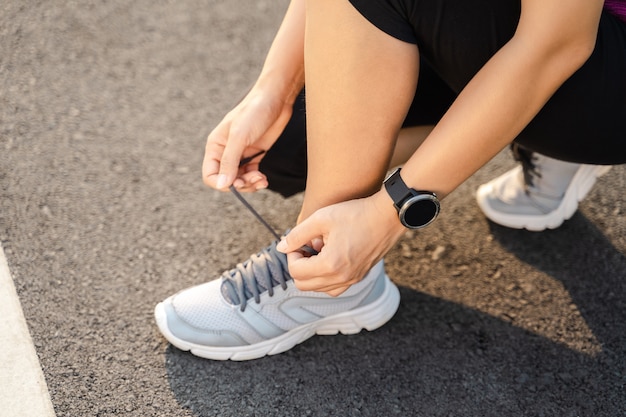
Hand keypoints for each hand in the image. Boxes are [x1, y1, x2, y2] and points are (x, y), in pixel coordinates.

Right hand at [202, 88, 293, 191]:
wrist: (276, 99)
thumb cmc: (254, 112)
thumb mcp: (239, 137)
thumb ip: (230, 161)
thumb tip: (222, 184)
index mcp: (216, 146)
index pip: (210, 174)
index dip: (220, 183)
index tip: (235, 183)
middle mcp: (226, 152)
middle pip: (227, 180)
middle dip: (239, 184)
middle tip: (253, 181)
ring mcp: (241, 154)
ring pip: (240, 179)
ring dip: (250, 184)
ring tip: (261, 180)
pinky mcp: (255, 155)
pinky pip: (252, 174)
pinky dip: (257, 180)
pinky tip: (264, 179)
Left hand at [276, 190, 405, 295]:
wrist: (387, 215)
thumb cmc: (355, 213)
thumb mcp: (321, 218)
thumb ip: (297, 234)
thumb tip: (281, 247)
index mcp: (331, 264)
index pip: (296, 271)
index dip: (291, 254)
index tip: (297, 241)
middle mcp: (342, 278)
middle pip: (304, 285)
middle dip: (299, 266)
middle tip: (305, 246)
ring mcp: (352, 280)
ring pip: (319, 289)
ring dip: (312, 273)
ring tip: (319, 251)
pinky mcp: (359, 277)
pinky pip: (334, 288)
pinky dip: (325, 278)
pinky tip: (329, 258)